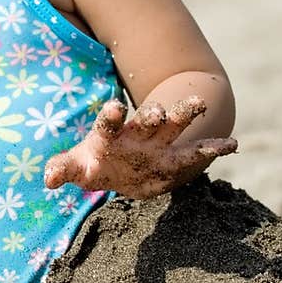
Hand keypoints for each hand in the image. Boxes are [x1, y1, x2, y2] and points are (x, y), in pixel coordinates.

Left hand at [43, 96, 236, 199]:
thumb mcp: (79, 168)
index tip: (114, 108)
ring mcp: (159, 144)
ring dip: (185, 114)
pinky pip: (197, 151)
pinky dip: (215, 147)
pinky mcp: (175, 157)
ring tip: (199, 104)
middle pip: (147, 119)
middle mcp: (137, 133)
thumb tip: (48, 178)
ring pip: (174, 125)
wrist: (122, 168)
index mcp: (111, 135)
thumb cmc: (96, 163)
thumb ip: (63, 169)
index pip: (109, 123)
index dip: (111, 116)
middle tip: (158, 110)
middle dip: (153, 113)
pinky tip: (233, 144)